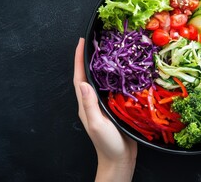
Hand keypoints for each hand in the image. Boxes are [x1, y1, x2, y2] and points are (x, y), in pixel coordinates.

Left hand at [73, 38, 136, 181]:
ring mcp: (103, 104)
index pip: (79, 77)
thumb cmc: (107, 144)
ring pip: (100, 79)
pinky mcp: (114, 106)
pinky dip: (114, 76)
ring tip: (107, 50)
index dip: (79, 59)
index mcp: (85, 104)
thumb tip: (84, 83)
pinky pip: (112, 87)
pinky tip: (122, 70)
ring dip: (101, 64)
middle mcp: (92, 101)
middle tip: (95, 41)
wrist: (120, 158)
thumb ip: (90, 105)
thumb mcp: (96, 124)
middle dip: (88, 58)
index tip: (81, 42)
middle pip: (88, 75)